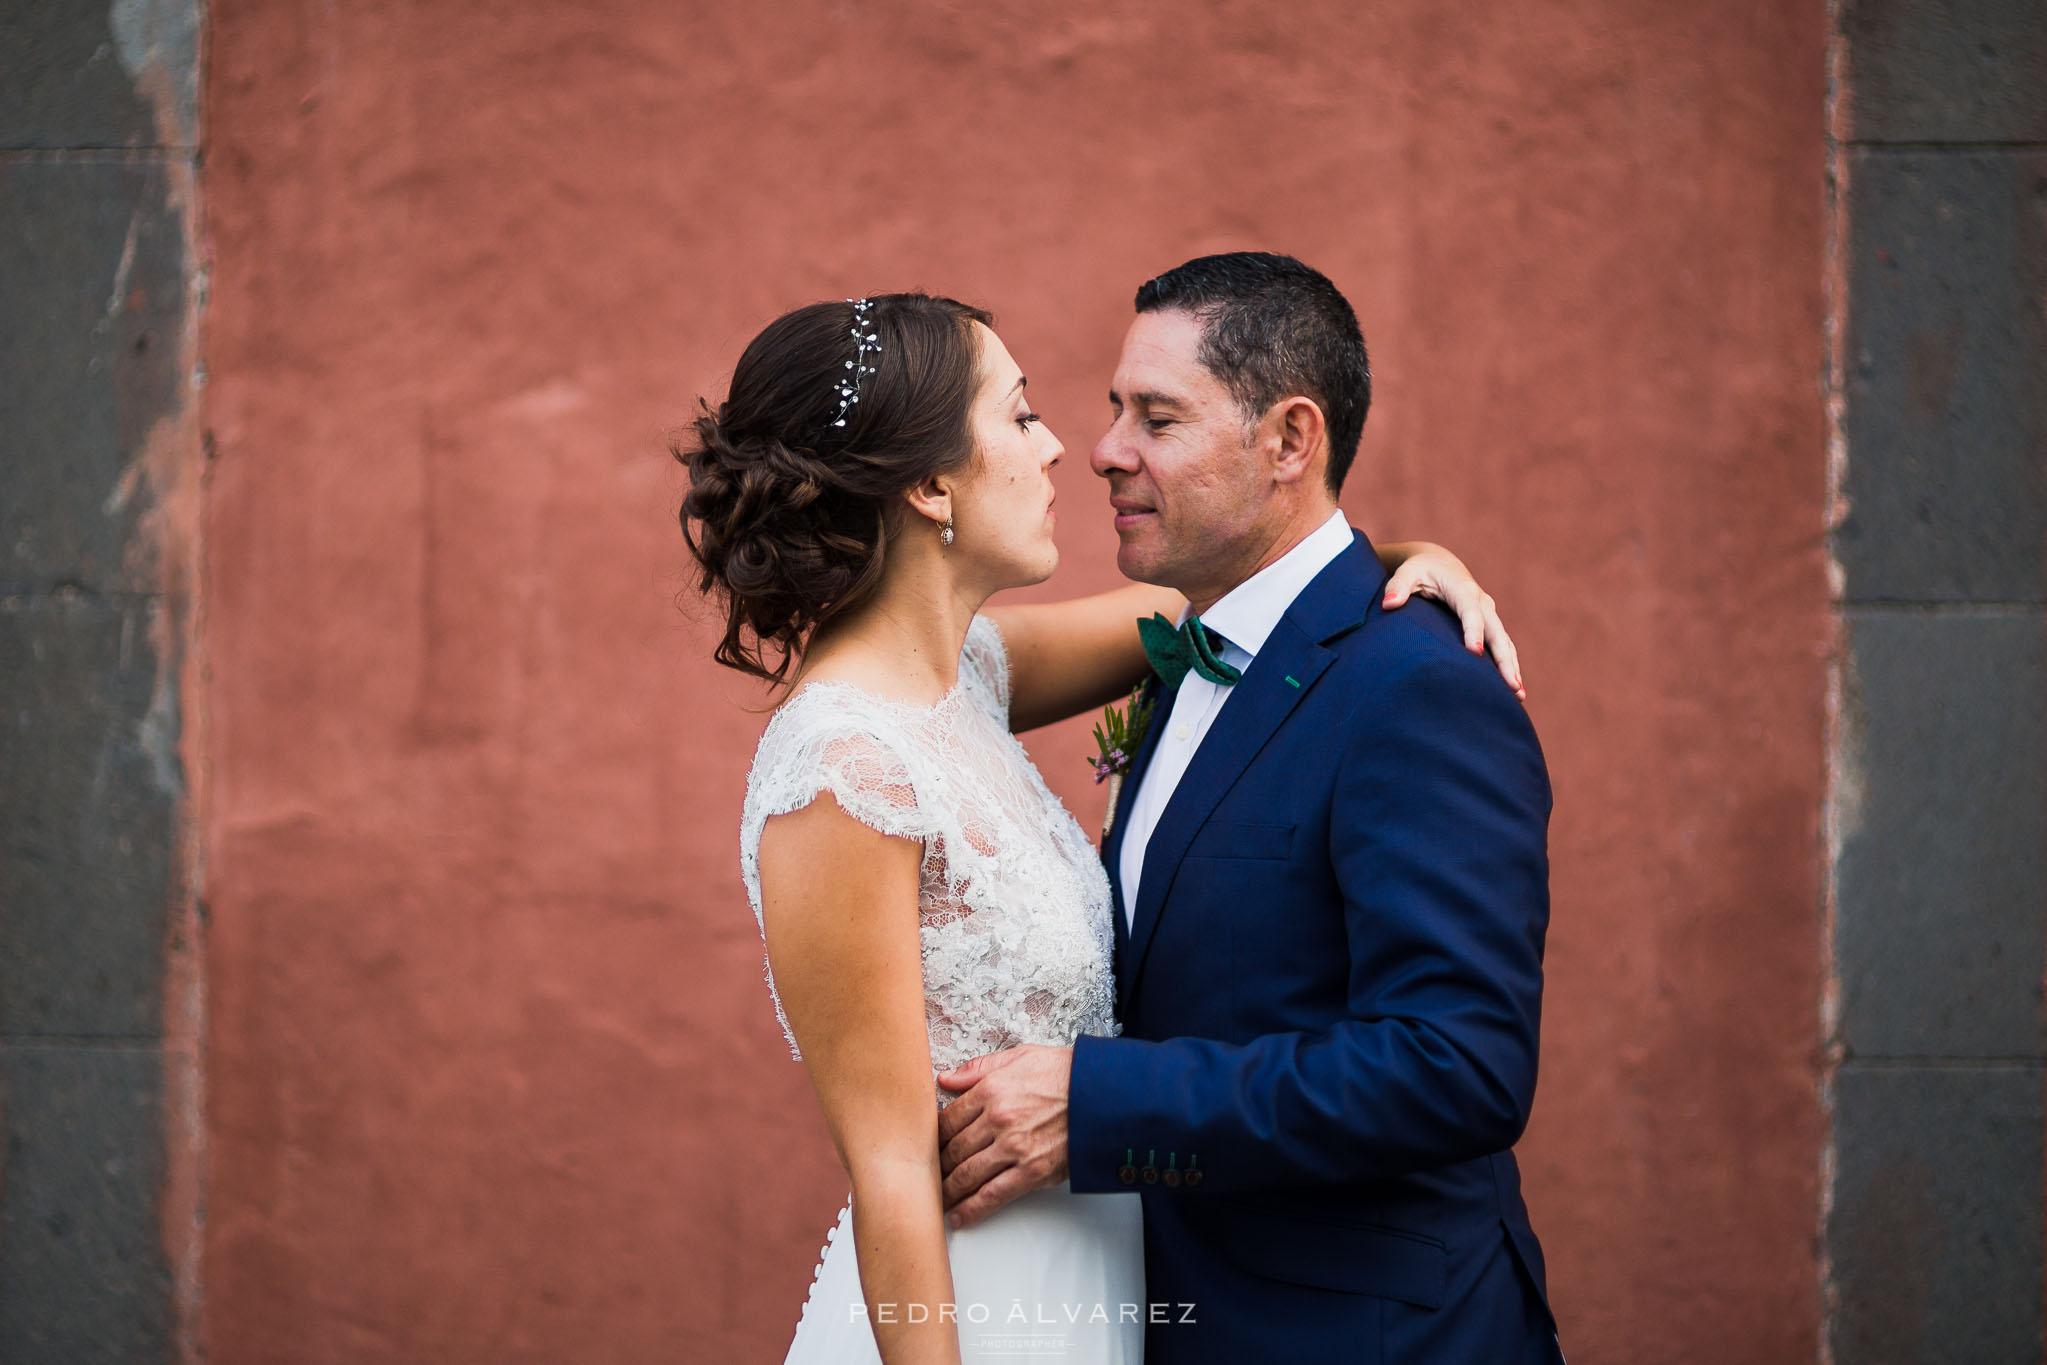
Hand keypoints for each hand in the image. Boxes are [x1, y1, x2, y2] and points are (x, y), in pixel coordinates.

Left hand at [934, 1045, 1071, 1230]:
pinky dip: (972, 1210)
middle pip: (953, 1150)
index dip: (933, 1137)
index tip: (927, 1146)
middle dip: (937, 1167)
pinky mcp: (1032, 1172)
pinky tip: (959, 1216)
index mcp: (991, 1090)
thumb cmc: (1066, 1073)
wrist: (1104, 1095)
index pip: (947, 1119)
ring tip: (937, 1199)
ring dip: (948, 1191)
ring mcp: (1014, 1148)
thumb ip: (977, 1069)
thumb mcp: (1019, 1056)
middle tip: (927, 1175)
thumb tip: (945, 1080)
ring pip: (967, 1175)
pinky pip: (993, 1195)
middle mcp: (998, 1120)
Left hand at [1382, 546, 1524, 699]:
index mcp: (1462, 589)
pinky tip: (1513, 688)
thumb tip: (1388, 604)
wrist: (1439, 563)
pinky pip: (1502, 646)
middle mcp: (1482, 602)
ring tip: (1518, 694)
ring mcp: (1488, 614)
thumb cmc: (1420, 570)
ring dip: (1512, 666)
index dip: (1474, 631)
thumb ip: (1398, 586)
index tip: (1475, 653)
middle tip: (1510, 683)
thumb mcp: (1407, 572)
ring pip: (1504, 642)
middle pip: (1496, 632)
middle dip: (1504, 658)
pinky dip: (1509, 664)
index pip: (1470, 611)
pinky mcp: (1489, 624)